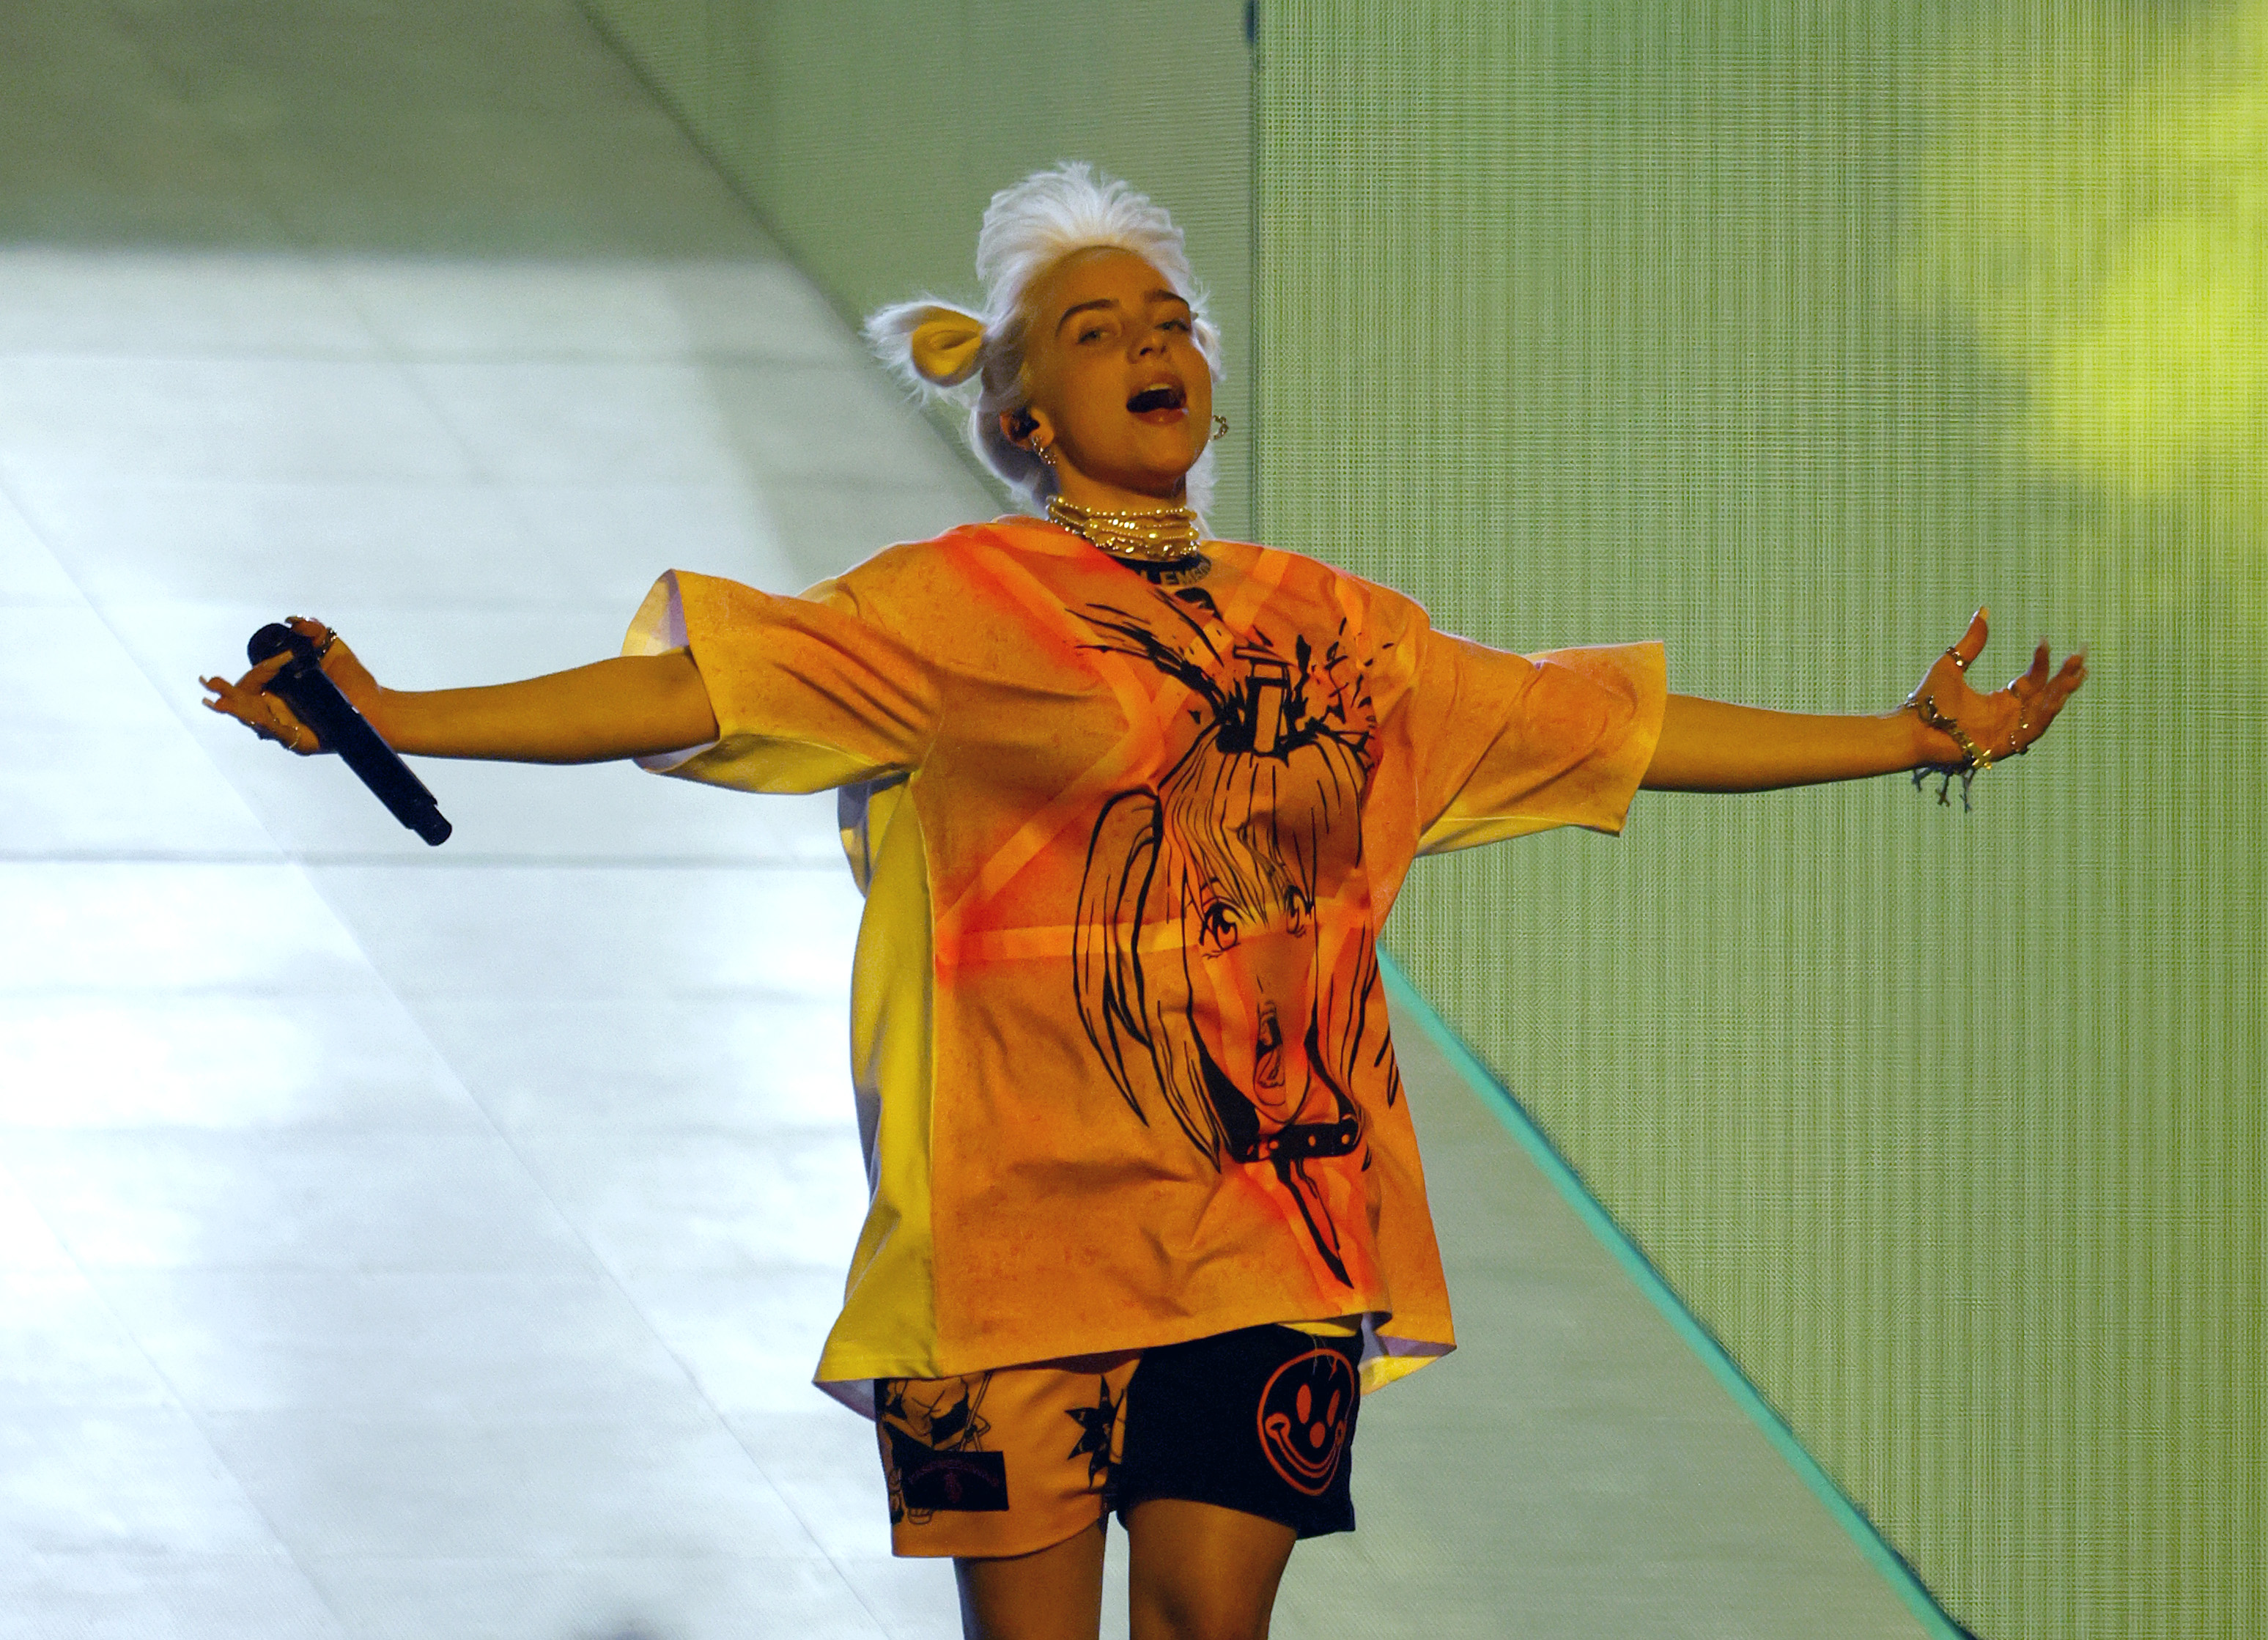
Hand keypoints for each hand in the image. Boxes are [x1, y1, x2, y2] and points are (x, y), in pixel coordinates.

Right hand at [199, 617, 379, 754]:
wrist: (377, 705)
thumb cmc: (354, 679)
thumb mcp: (333, 649)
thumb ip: (313, 632)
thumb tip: (292, 620)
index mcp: (280, 688)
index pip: (250, 684)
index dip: (230, 683)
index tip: (212, 679)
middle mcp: (280, 707)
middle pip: (246, 705)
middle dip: (226, 699)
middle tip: (209, 694)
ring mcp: (290, 725)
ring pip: (258, 721)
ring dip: (241, 713)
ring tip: (223, 706)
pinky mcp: (303, 742)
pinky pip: (284, 736)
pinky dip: (271, 729)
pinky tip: (259, 722)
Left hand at [1903, 608, 2087, 769]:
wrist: (1911, 727)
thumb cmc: (1927, 700)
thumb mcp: (1952, 665)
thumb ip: (1971, 642)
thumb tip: (1983, 611)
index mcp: (2001, 700)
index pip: (2032, 679)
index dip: (2042, 661)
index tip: (2044, 640)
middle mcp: (2009, 716)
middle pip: (2046, 696)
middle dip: (2065, 677)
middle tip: (2081, 656)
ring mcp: (2007, 732)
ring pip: (2044, 714)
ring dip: (2060, 695)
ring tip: (2075, 675)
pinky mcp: (2002, 747)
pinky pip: (2030, 733)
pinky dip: (2043, 717)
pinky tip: (2054, 700)